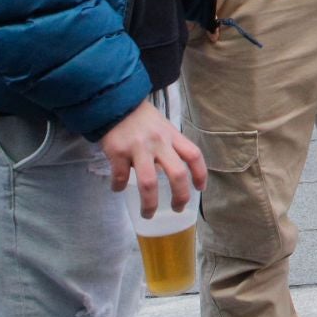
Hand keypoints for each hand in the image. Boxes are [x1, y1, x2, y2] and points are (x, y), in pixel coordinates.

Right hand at [101, 98, 205, 217]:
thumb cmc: (142, 119)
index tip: (200, 189)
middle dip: (180, 196)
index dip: (200, 174)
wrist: (115, 103)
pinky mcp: (118, 151)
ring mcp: (138, 147)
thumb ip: (169, 147)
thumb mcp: (162, 127)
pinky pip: (121, 176)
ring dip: (149, 203)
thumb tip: (173, 175)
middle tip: (177, 208)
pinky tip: (118, 188)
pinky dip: (119, 186)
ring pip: (149, 183)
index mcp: (172, 135)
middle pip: (177, 174)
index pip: (194, 155)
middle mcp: (159, 142)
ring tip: (148, 213)